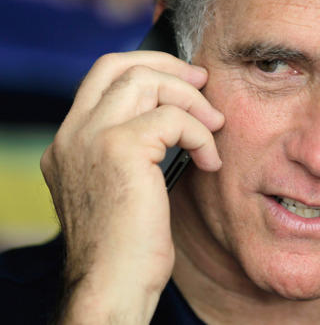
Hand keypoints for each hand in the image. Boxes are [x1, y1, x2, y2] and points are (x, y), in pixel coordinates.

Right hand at [40, 51, 223, 323]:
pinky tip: (209, 163)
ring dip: (190, 100)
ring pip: (145, 82)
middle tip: (204, 83)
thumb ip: (131, 150)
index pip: (101, 78)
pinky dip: (200, 135)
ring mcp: (90, 138)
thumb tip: (169, 120)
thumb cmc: (127, 247)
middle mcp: (72, 135)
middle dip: (170, 69)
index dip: (146, 68)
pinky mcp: (119, 150)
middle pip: (120, 67)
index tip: (184, 80)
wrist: (113, 287)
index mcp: (70, 142)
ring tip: (214, 127)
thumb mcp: (121, 190)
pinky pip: (172, 119)